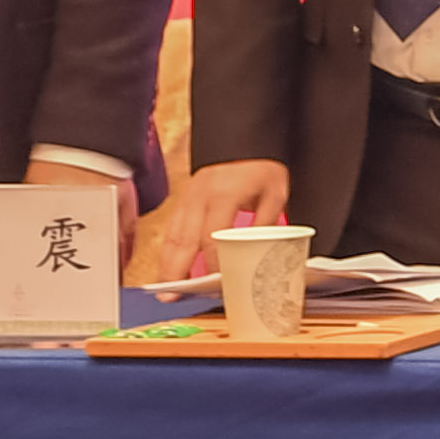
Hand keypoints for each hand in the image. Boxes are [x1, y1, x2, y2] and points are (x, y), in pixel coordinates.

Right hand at [137, 158, 289, 286]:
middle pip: (183, 239)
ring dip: (166, 264)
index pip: (212, 236)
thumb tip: (259, 257)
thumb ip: (265, 224)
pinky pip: (172, 229)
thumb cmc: (260, 168)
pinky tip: (167, 269)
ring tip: (164, 290)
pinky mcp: (184, 202)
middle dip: (176, 270)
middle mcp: (199, 198)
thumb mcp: (274, 194)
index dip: (212, 262)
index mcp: (223, 195)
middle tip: (171, 296)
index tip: (215, 283)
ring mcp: (188, 199)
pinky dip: (167, 251)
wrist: (242, 142)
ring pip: (172, 236)